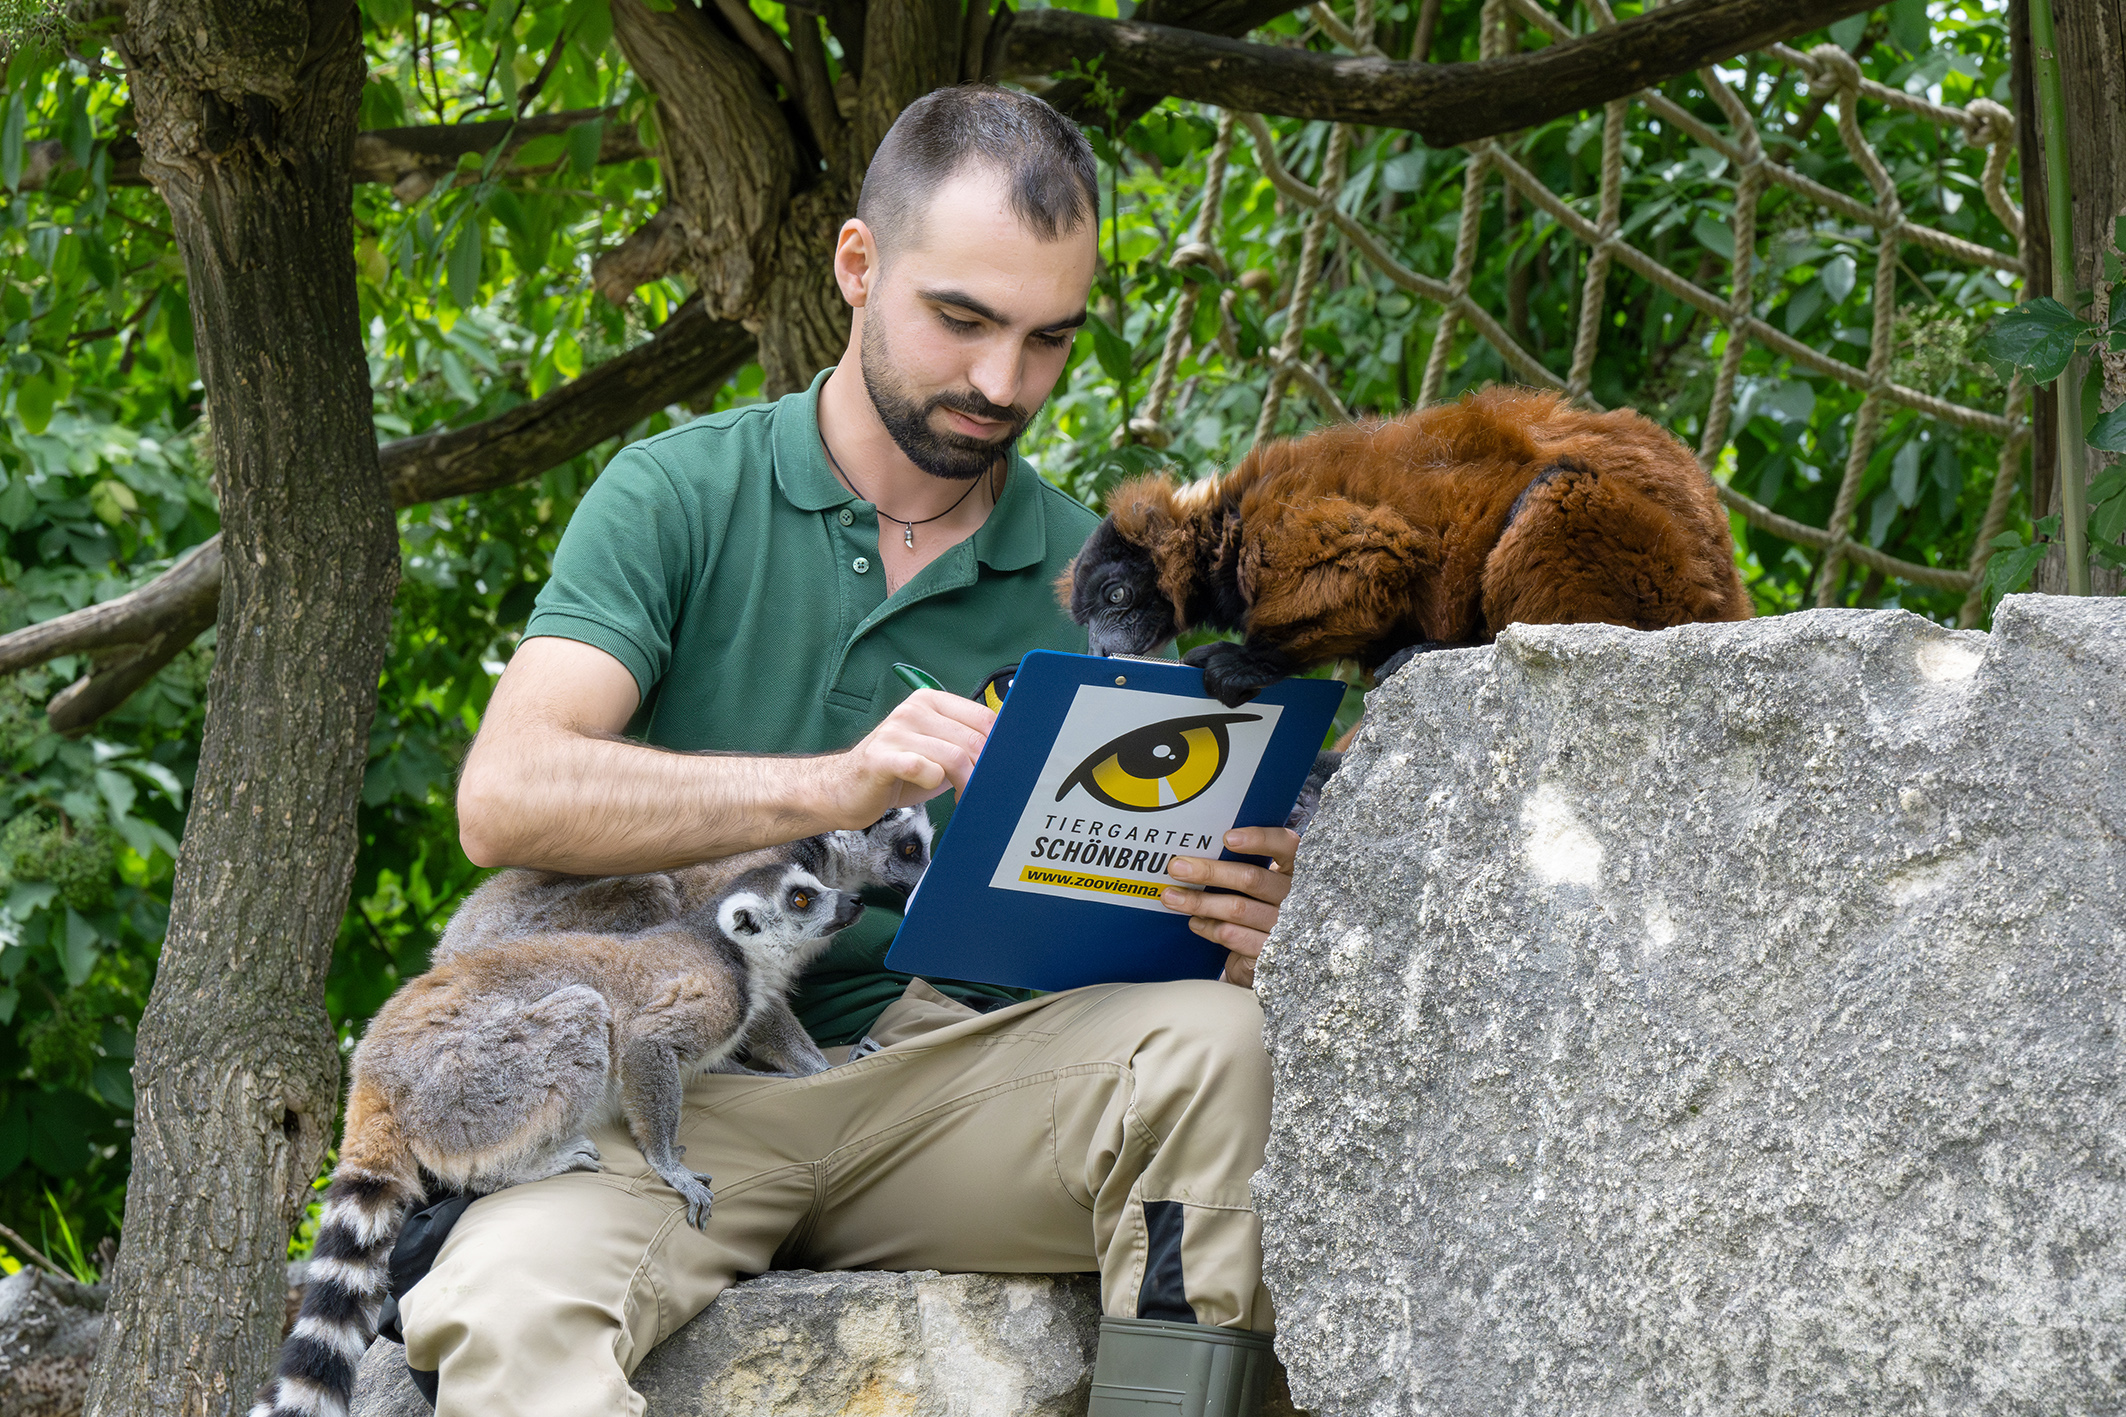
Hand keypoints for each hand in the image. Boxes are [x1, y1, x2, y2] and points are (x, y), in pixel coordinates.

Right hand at [817, 689, 994, 826]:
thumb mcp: (936, 750)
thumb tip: (1006, 752)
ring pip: (954, 757)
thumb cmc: (896, 770)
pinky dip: (934, 783)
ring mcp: (895, 731)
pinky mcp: (882, 757)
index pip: (983, 718)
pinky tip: (931, 787)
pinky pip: (924, 769)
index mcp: (929, 701)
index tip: (996, 769)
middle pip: (972, 740)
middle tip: (979, 789)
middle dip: (982, 771)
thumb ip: (965, 744)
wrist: (845, 788)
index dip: (997, 748)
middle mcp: (913, 710)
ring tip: (960, 794)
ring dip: (964, 783)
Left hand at [1158, 826, 1297, 989]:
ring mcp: (1287, 925)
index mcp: (1295, 870)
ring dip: (1201, 902)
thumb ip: (1240, 866)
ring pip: (1239, 908)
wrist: (1272, 958)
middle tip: (1177, 868)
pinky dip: (1211, 928)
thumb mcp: (1259, 885)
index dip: (1259, 839)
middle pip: (1252, 878)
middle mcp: (1295, 896)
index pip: (1286, 845)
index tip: (1227, 838)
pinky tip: (1195, 922)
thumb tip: (1195, 856)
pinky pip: (1237, 936)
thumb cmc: (1259, 909)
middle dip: (1210, 872)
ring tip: (1172, 897)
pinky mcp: (1272, 951)